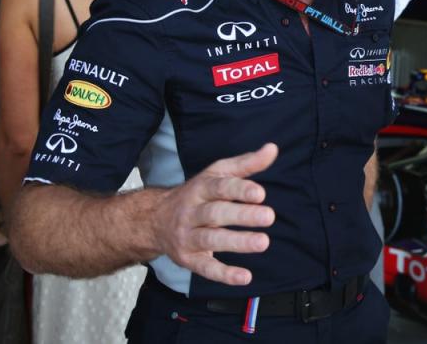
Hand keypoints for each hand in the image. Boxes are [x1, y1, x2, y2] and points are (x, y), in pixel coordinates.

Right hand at [151, 143, 277, 285]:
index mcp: (200, 189)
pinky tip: (245, 277)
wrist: (154, 220)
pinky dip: (224, 274)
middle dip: (242, 216)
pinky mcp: (188, 259)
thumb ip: (247, 163)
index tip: (260, 193)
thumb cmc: (197, 194)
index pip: (219, 187)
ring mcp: (187, 237)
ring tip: (263, 243)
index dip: (239, 190)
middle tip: (269, 217)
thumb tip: (272, 149)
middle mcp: (191, 212)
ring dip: (237, 242)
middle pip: (216, 214)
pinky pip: (205, 268)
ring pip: (210, 240)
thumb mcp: (218, 174)